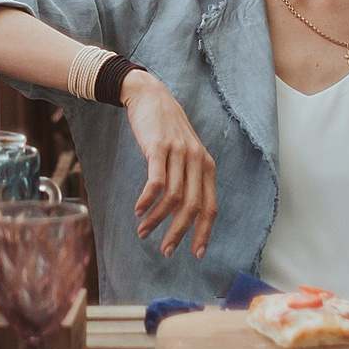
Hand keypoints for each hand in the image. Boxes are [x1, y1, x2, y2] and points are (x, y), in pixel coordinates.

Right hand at [124, 72, 216, 256]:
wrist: (150, 95)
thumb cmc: (166, 128)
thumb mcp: (185, 152)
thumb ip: (189, 177)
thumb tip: (184, 212)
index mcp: (206, 166)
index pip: (210, 206)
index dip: (204, 232)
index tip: (196, 254)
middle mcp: (197, 161)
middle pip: (193, 207)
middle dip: (179, 233)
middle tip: (165, 251)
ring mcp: (179, 153)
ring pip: (173, 197)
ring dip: (157, 220)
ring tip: (144, 232)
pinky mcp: (158, 148)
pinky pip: (156, 182)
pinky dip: (147, 201)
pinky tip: (138, 210)